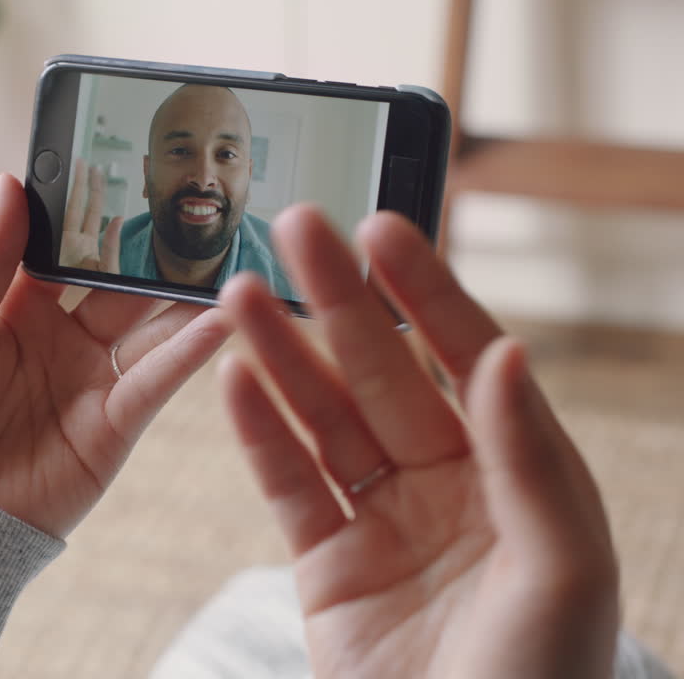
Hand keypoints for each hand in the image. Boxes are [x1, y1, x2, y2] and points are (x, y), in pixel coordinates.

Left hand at [0, 174, 228, 537]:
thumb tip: (11, 181)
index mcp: (16, 310)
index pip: (69, 250)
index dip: (97, 215)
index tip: (129, 168)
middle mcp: (62, 341)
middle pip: (120, 285)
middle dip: (156, 250)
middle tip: (202, 204)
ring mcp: (91, 383)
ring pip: (151, 328)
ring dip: (189, 295)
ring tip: (231, 252)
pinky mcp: (114, 428)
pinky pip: (156, 381)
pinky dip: (190, 349)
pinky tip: (221, 315)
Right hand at [218, 206, 619, 678]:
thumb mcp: (560, 568)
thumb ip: (527, 456)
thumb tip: (504, 352)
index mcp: (516, 473)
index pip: (467, 358)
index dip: (425, 291)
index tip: (384, 227)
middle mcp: (447, 483)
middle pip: (381, 372)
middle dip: (337, 299)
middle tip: (295, 226)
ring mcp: (382, 520)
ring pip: (323, 418)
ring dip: (281, 353)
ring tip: (238, 293)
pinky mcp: (326, 564)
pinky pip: (287, 485)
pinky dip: (258, 434)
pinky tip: (234, 380)